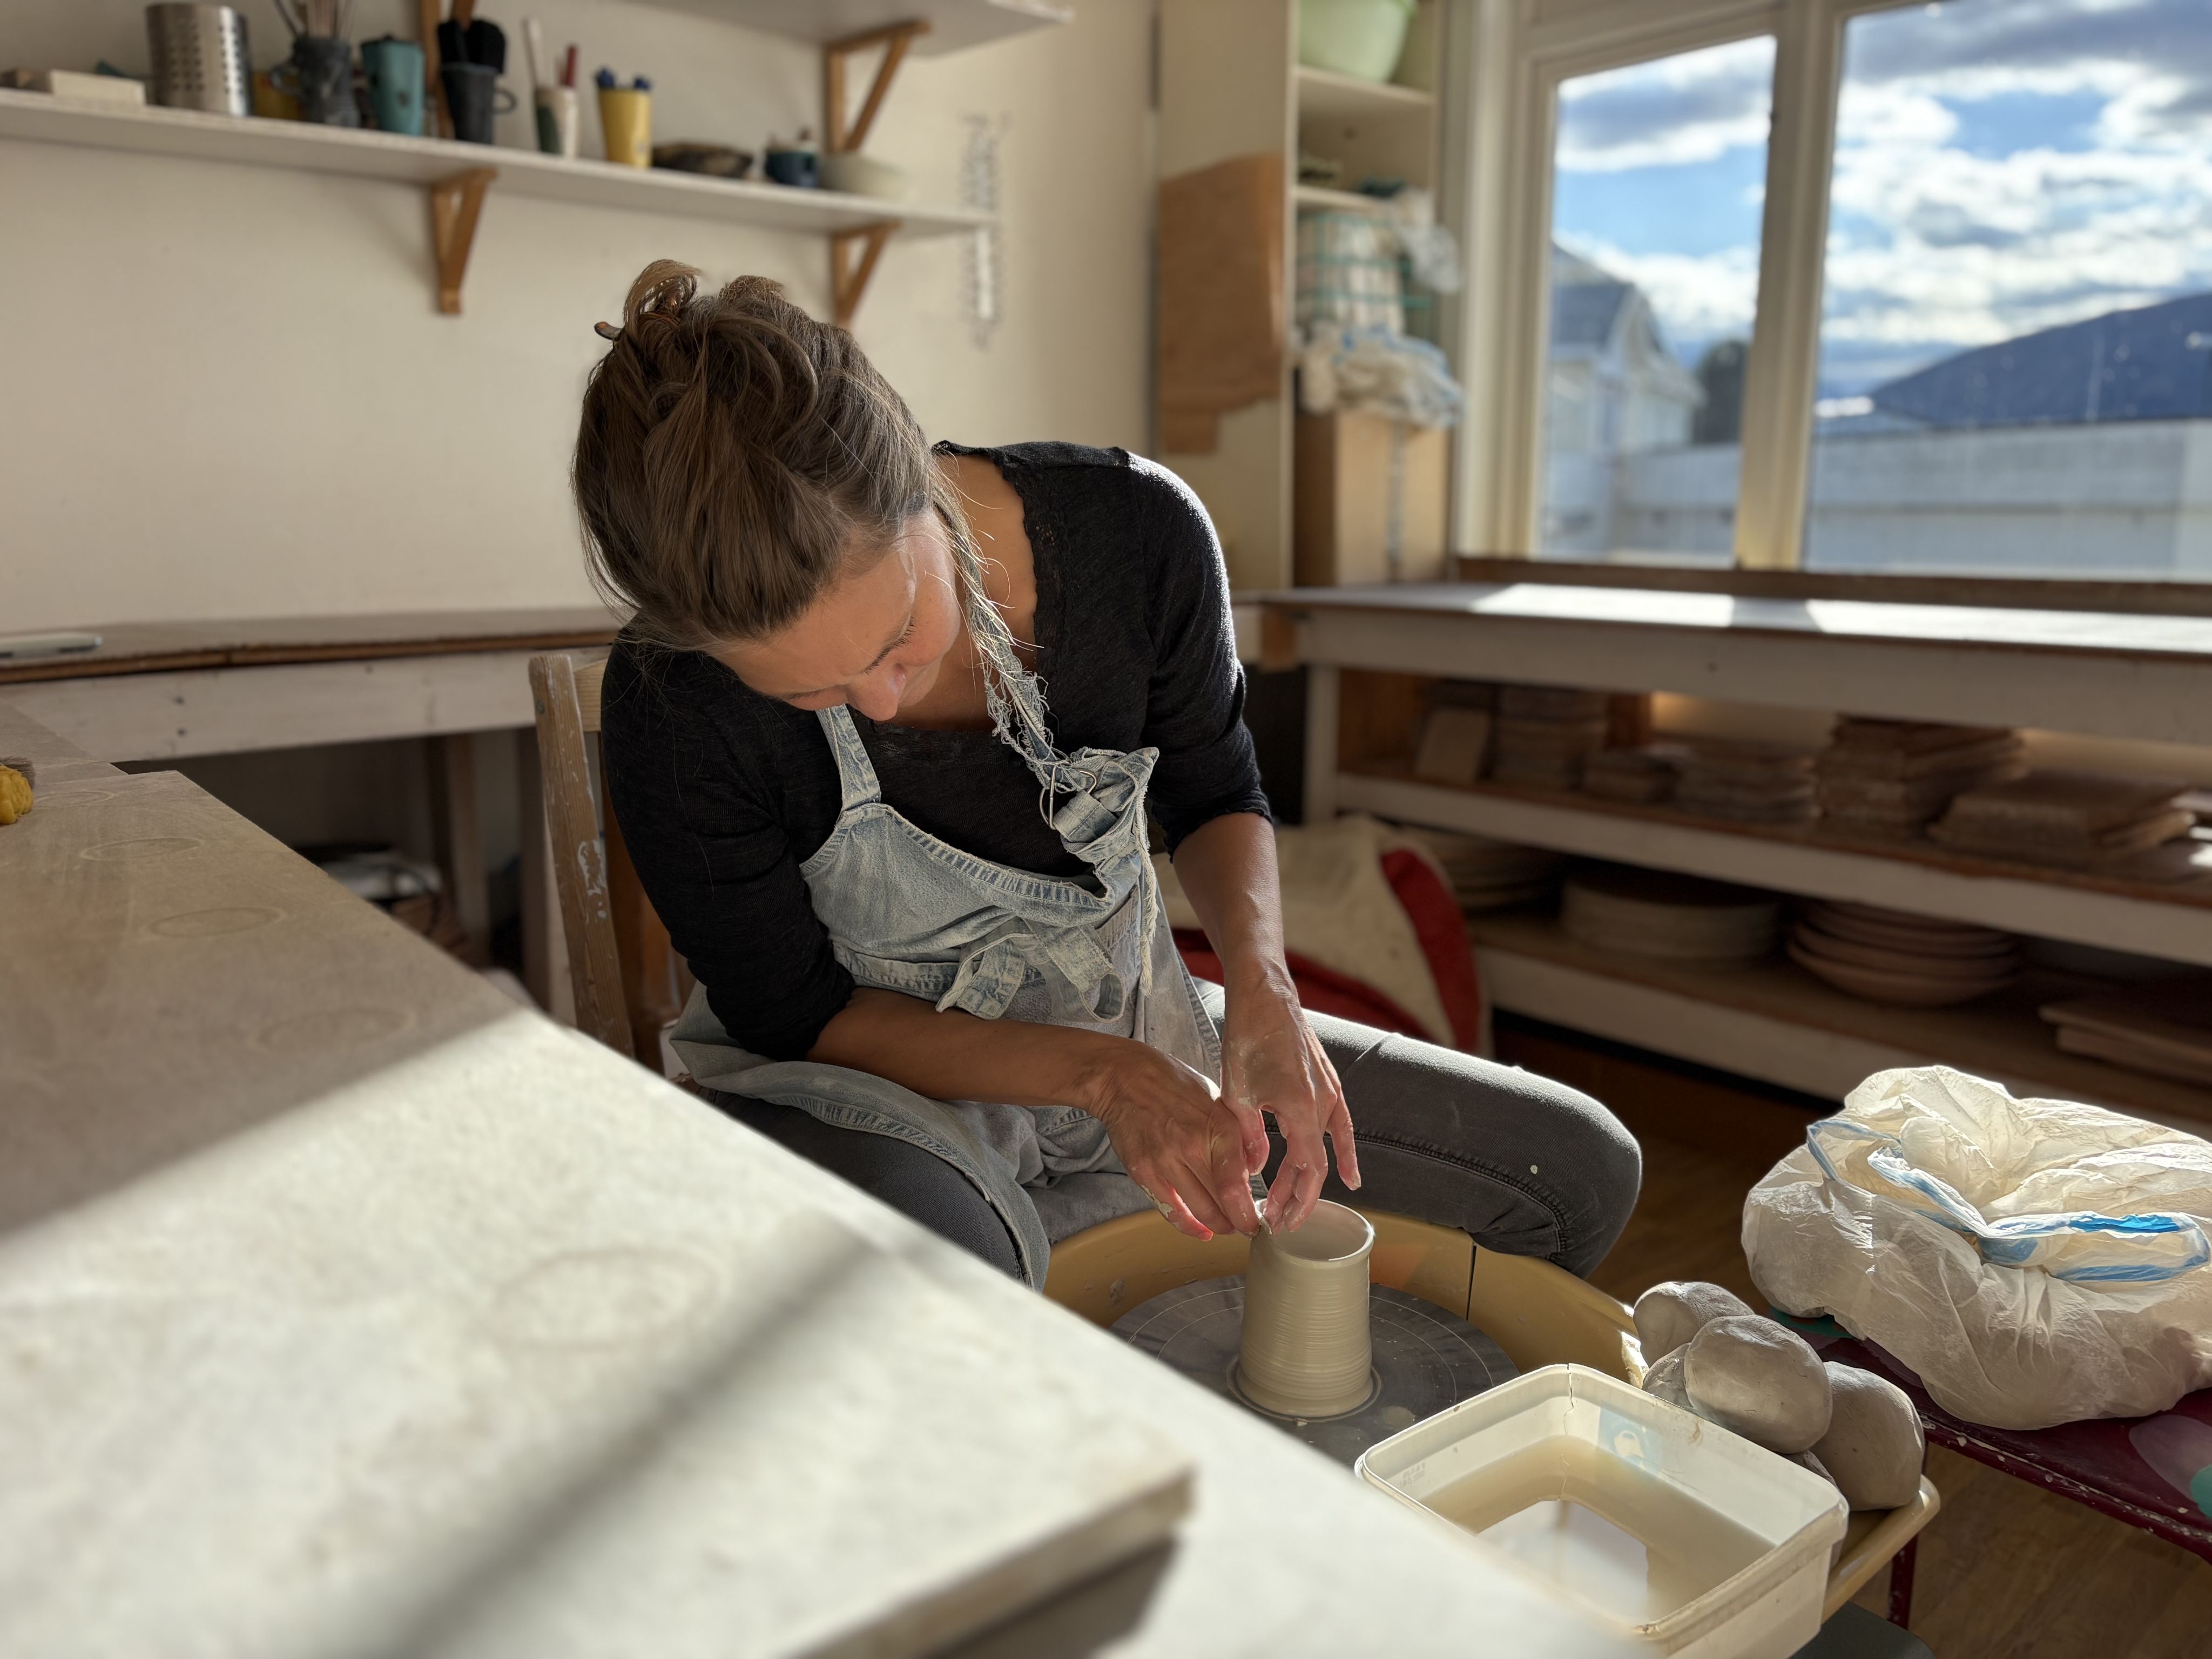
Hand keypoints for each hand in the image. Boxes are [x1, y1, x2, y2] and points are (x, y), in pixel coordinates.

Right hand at [1079, 1037, 1266, 1240]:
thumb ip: (1238, 1134)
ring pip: (1198, 1211)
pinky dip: (1188, 1225)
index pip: (1235, 1185)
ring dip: (1216, 1225)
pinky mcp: (1143, 1172)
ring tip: (1225, 1226)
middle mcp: (1192, 1147)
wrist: (1124, 1078)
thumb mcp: (1217, 1099)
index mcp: (1218, 1127)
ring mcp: (1165, 1162)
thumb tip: (1255, 1168)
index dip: (1247, 1213)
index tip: (1255, 1221)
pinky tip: (1200, 1230)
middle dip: (1237, 1222)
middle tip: (1245, 1225)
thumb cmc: (1172, 1084)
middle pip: (1220, 1203)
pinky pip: (1170, 1210)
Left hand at [1222, 971, 1358, 1233]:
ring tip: (1296, 1204)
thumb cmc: (1248, 1037)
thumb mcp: (1237, 1094)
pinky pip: (1341, 1125)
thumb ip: (1247, 1137)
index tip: (1278, 1221)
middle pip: (1317, 1164)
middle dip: (1297, 1195)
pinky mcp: (1327, 1081)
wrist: (1265, 994)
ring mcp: (1329, 1091)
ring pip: (1325, 1147)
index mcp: (1301, 1108)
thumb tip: (1254, 1168)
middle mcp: (1323, 1103)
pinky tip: (1350, 1175)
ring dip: (1310, 1177)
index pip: (1307, 1169)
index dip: (1294, 1199)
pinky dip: (1344, 1151)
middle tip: (1278, 1220)